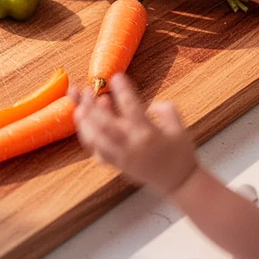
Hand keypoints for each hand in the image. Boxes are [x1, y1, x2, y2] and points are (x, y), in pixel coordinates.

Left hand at [70, 74, 197, 196]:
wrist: (179, 182)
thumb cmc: (180, 152)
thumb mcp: (179, 126)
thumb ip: (166, 110)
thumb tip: (150, 104)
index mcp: (149, 134)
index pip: (132, 108)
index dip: (122, 91)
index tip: (116, 76)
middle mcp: (132, 145)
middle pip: (105, 124)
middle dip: (92, 106)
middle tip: (85, 89)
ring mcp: (121, 156)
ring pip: (96, 139)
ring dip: (84, 122)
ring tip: (78, 105)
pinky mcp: (116, 164)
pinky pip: (96, 151)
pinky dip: (87, 137)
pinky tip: (84, 124)